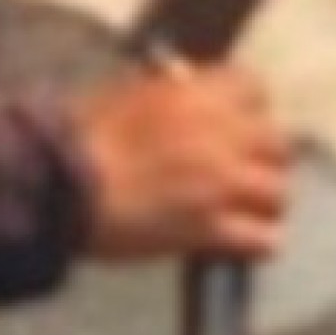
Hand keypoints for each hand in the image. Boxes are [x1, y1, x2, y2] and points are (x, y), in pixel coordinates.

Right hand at [73, 61, 290, 260]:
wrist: (58, 186)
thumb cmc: (78, 137)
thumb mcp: (122, 95)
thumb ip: (165, 96)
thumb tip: (183, 95)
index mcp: (194, 94)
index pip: (254, 88)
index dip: (248, 110)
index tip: (235, 125)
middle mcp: (218, 134)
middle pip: (277, 144)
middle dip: (263, 160)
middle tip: (242, 175)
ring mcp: (219, 183)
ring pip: (277, 193)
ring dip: (263, 205)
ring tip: (244, 215)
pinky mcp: (211, 228)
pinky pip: (262, 240)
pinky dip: (255, 245)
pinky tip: (239, 246)